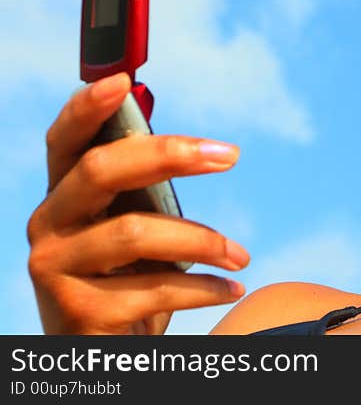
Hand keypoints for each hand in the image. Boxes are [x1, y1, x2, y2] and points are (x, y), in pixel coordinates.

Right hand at [27, 72, 249, 333]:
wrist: (107, 351)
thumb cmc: (129, 278)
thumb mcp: (135, 227)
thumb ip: (149, 190)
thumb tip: (204, 149)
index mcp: (64, 196)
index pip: (64, 141)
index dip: (86, 108)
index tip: (124, 80)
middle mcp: (48, 226)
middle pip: (101, 170)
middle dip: (171, 154)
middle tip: (230, 154)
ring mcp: (55, 270)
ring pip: (136, 232)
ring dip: (204, 240)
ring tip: (241, 255)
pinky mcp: (77, 313)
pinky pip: (155, 288)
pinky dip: (205, 288)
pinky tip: (231, 287)